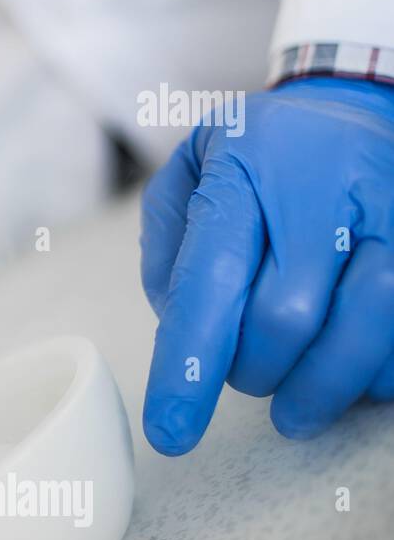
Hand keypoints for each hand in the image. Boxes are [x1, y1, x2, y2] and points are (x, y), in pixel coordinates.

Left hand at [141, 76, 393, 453]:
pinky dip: (378, 375)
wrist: (356, 107)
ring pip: (368, 328)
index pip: (213, 277)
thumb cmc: (260, 157)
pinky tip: (353, 369)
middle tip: (245, 374)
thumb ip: (167, 249)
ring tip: (295, 405)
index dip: (190, 362)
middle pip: (289, 316)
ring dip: (323, 387)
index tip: (172, 432)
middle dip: (256, 369)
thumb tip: (178, 329)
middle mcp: (333, 183)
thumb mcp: (189, 172)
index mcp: (249, 163)